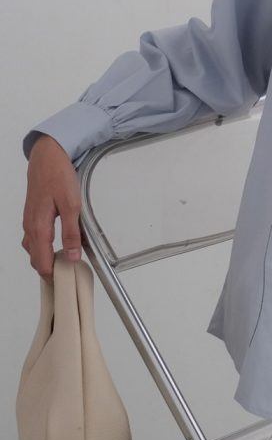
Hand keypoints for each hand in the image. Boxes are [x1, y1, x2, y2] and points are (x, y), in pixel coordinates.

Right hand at [22, 135, 81, 281]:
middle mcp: (30, 227)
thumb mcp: (72, 205)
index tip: (64, 283)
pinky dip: (43, 247)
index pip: (42, 261)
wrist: (47, 156)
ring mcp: (30, 220)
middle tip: (66, 277)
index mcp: (38, 227)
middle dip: (48, 270)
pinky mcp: (33, 214)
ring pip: (34, 248)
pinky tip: (57, 245)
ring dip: (45, 258)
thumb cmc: (58, 177)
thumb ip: (72, 232)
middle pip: (35, 258)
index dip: (52, 275)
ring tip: (63, 264)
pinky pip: (34, 237)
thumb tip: (73, 256)